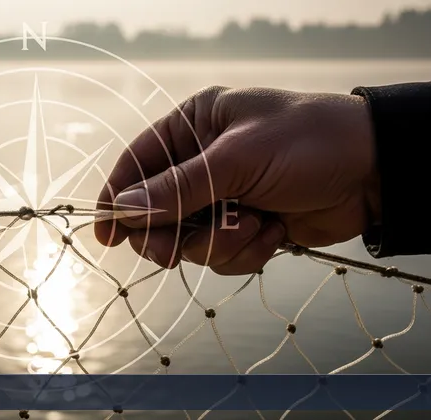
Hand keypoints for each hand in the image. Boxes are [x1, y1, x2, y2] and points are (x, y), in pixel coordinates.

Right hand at [95, 86, 379, 274]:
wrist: (377, 172)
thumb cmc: (308, 143)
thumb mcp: (237, 160)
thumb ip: (177, 188)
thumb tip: (122, 210)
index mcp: (194, 125)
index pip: (138, 163)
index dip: (117, 199)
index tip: (106, 235)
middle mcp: (203, 160)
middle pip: (157, 211)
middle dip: (171, 234)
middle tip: (175, 254)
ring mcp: (224, 194)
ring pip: (189, 239)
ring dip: (220, 243)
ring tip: (255, 226)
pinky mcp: (245, 224)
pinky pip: (221, 253)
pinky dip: (244, 252)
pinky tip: (273, 233)